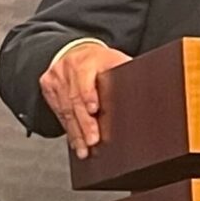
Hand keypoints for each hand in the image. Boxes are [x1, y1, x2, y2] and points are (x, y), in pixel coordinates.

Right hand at [41, 40, 130, 158]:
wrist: (75, 51)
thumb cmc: (100, 61)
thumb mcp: (115, 60)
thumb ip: (127, 72)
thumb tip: (151, 85)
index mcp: (88, 60)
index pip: (86, 79)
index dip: (89, 95)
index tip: (94, 110)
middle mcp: (69, 67)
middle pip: (75, 99)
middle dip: (85, 123)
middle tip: (93, 141)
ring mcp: (57, 77)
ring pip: (66, 109)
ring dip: (76, 132)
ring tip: (84, 149)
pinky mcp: (48, 86)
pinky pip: (58, 112)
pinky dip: (68, 129)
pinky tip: (76, 141)